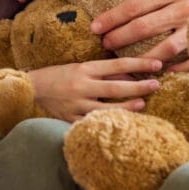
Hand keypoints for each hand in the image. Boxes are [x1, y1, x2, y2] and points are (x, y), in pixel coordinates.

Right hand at [28, 56, 162, 121]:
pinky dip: (107, 123)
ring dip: (127, 106)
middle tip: (156, 85)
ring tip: (143, 103)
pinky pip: (93, 124)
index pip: (117, 65)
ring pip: (107, 108)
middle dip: (139, 86)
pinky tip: (120, 125)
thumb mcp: (79, 67)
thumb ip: (102, 72)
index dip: (138, 64)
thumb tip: (129, 75)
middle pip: (116, 87)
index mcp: (84, 69)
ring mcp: (77, 104)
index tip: (157, 65)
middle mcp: (82, 86)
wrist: (31, 88)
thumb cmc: (58, 75)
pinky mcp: (71, 119)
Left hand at [90, 0, 188, 63]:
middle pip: (144, 28)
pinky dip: (178, 69)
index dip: (113, 18)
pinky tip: (161, 72)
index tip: (95, 27)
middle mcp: (186, 8)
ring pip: (166, 49)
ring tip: (126, 65)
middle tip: (102, 46)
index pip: (136, 6)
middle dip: (120, 38)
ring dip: (143, 58)